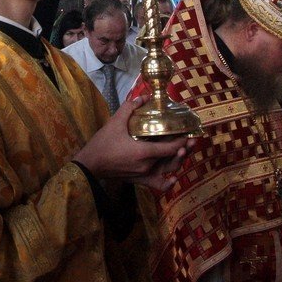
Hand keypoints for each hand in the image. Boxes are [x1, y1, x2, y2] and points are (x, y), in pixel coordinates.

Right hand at [74, 96, 195, 192]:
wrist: (89, 165)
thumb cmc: (102, 144)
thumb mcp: (115, 122)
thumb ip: (130, 107)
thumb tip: (143, 96)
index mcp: (144, 152)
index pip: (170, 148)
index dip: (182, 141)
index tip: (189, 132)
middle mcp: (147, 166)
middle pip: (172, 159)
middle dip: (184, 149)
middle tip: (192, 139)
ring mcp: (143, 175)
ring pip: (167, 170)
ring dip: (178, 161)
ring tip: (184, 151)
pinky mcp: (138, 180)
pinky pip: (156, 184)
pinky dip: (166, 183)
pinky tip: (173, 179)